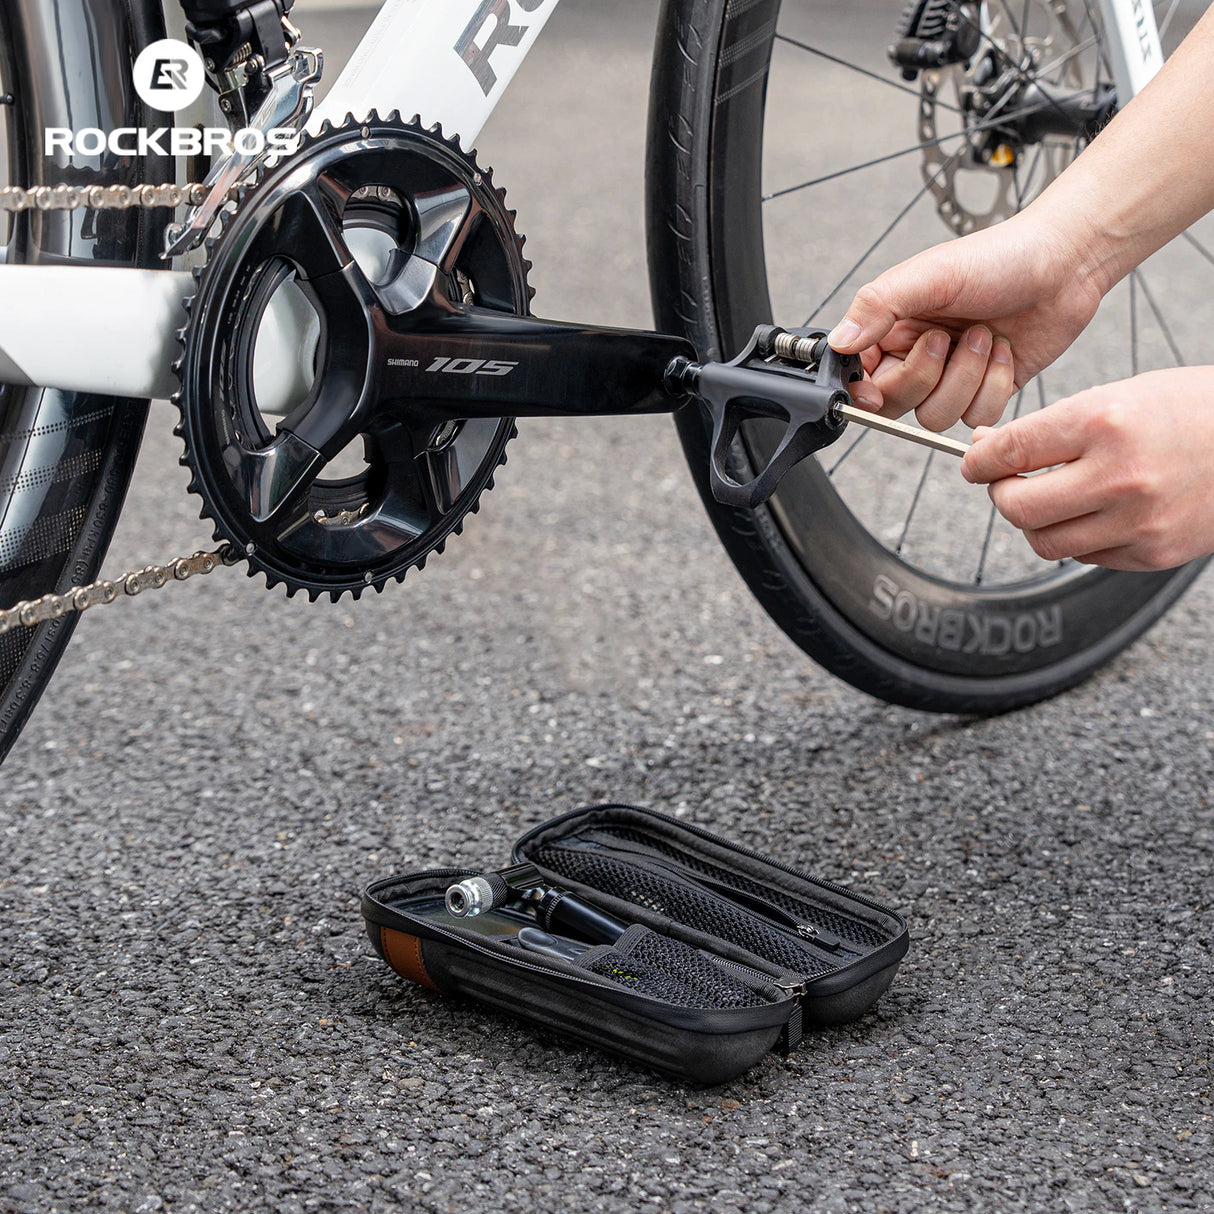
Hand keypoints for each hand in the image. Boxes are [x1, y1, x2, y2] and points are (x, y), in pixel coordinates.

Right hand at [828, 214, 1104, 430]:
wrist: (1064, 263)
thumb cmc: (999, 257)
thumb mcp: (930, 274)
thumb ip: (877, 306)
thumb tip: (838, 341)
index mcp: (892, 328)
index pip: (858, 378)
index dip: (864, 389)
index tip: (876, 384)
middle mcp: (916, 356)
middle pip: (896, 405)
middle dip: (925, 376)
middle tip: (945, 338)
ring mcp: (952, 377)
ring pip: (936, 416)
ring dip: (965, 378)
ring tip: (984, 336)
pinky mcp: (986, 390)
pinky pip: (976, 416)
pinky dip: (993, 385)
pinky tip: (1004, 351)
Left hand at [961, 367, 1213, 569]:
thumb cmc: (1189, 409)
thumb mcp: (1119, 395)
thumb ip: (1051, 427)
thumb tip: (985, 449)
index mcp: (1105, 422)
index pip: (1009, 451)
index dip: (979, 459)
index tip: (975, 460)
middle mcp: (1119, 476)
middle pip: (1016, 507)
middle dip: (1001, 493)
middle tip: (1007, 481)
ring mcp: (1138, 521)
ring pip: (1044, 541)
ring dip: (1034, 521)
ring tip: (1049, 496)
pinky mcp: (1152, 553)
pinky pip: (1084, 556)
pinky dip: (1076, 537)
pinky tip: (1093, 511)